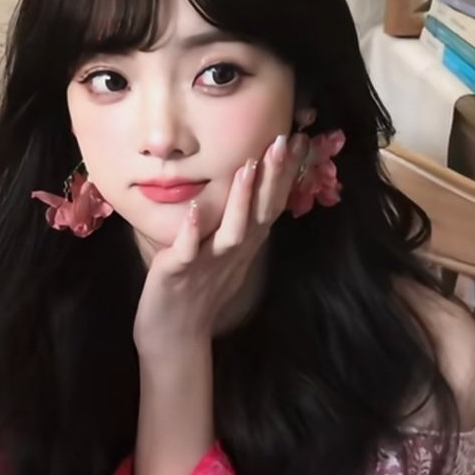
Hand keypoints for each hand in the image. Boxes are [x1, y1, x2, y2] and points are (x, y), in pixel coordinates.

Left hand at [132, 133, 306, 355]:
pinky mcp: (181, 273)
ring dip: (242, 199)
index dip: (285, 173)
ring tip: (248, 166)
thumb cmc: (197, 291)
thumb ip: (239, 224)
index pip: (272, 204)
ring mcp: (209, 263)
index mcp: (244, 244)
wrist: (174, 335)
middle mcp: (233, 251)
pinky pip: (188, 251)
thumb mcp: (224, 252)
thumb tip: (252, 189)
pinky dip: (191, 231)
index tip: (299, 139)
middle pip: (262, 212)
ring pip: (233, 230)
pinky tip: (193, 209)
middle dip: (273, 176)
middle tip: (285, 140)